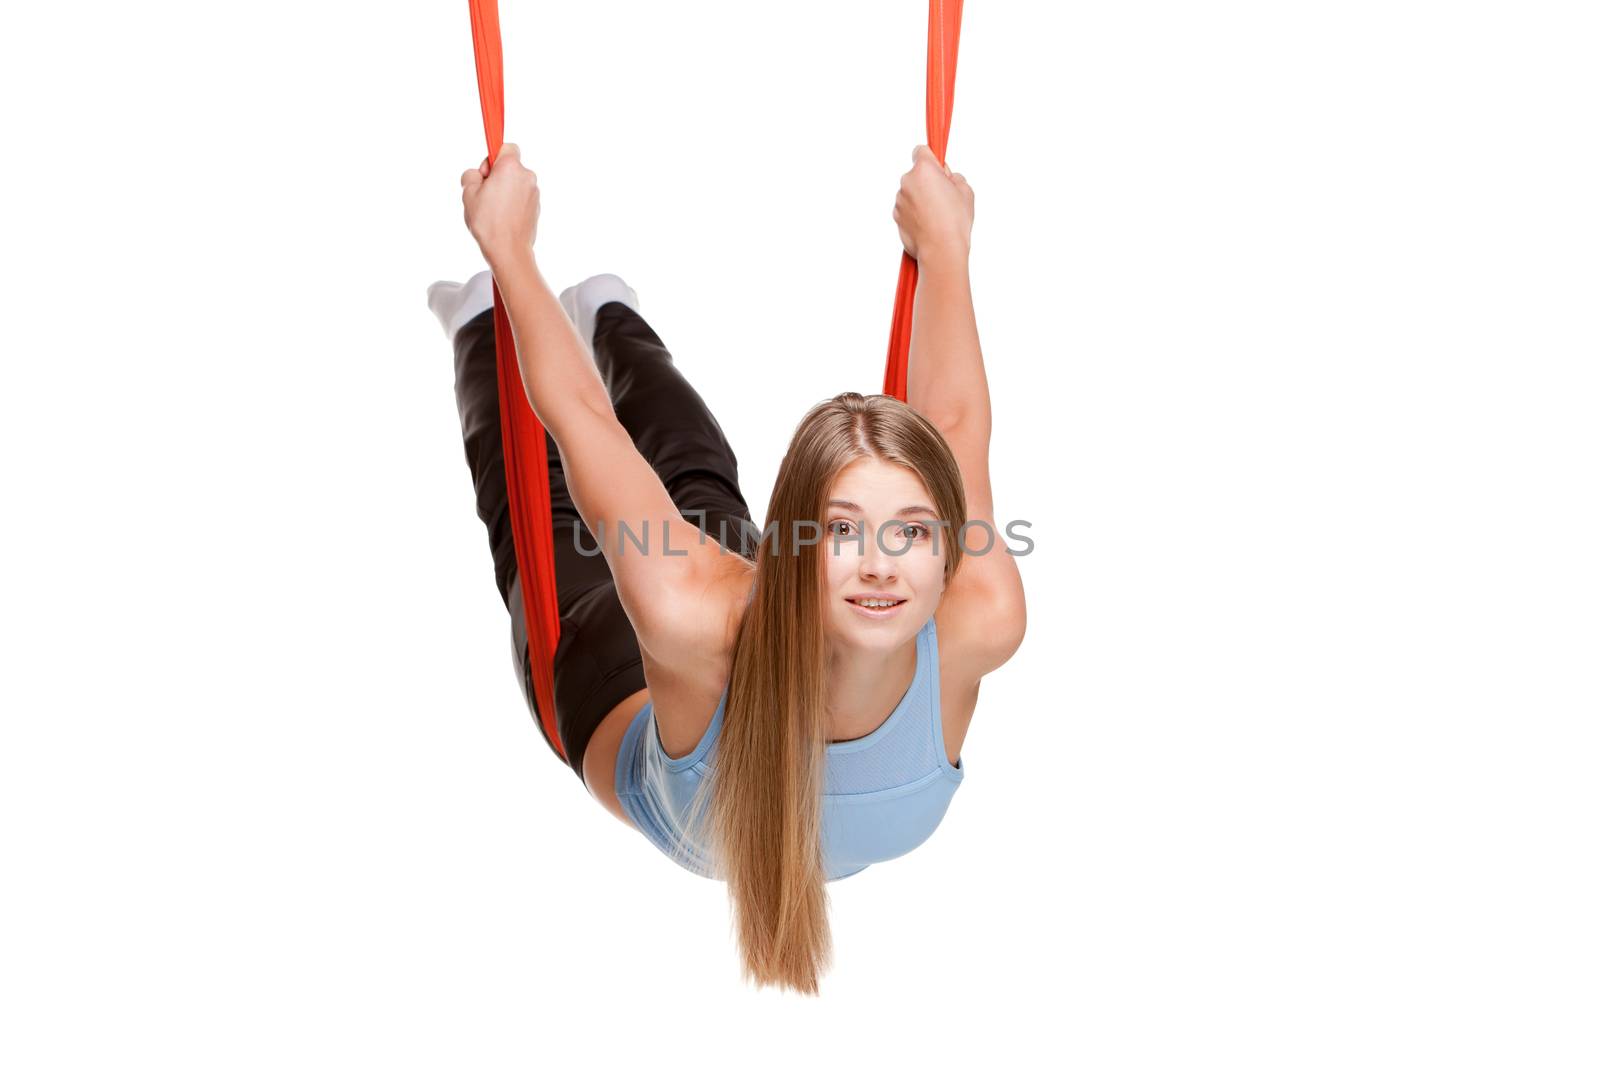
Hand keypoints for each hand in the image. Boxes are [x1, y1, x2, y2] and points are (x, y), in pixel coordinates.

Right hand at [461, 143, 540, 264]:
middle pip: (510, 166)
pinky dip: (512, 202)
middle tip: (483, 193)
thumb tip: (477, 175)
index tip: (486, 168)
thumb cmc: (489, 223)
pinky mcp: (536, 207)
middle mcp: (527, 177)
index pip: (506, 146)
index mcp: (511, 168)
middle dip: (496, 175)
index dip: (493, 156)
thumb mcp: (468, 193)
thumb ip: (471, 175)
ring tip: (491, 209)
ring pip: (515, 183)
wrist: (509, 250)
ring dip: (504, 190)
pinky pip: (521, 197)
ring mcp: (534, 193)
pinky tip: (501, 217)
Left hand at [893, 144, 973, 263]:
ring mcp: (899, 200)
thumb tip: (947, 178)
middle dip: (928, 181)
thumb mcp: (965, 191)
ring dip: (921, 199)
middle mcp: (907, 181)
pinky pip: (907, 208)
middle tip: (944, 197)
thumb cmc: (954, 221)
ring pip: (911, 192)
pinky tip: (929, 224)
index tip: (938, 168)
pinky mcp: (896, 216)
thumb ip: (954, 177)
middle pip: (916, 174)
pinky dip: (915, 213)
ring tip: (937, 215)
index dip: (931, 159)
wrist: (940, 250)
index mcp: (924, 169)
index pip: (921, 150)